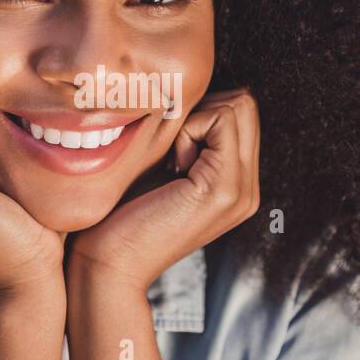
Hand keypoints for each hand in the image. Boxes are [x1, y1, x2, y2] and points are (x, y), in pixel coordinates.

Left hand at [67, 88, 260, 291]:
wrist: (110, 266)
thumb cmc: (121, 215)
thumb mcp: (163, 169)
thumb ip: (189, 140)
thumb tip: (190, 92)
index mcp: (238, 185)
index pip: (242, 111)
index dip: (202, 111)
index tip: (171, 148)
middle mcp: (249, 190)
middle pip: (245, 104)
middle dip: (203, 111)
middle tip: (172, 153)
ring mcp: (242, 191)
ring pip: (237, 106)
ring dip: (195, 121)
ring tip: (172, 163)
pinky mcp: (224, 188)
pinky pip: (219, 121)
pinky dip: (188, 131)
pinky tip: (170, 168)